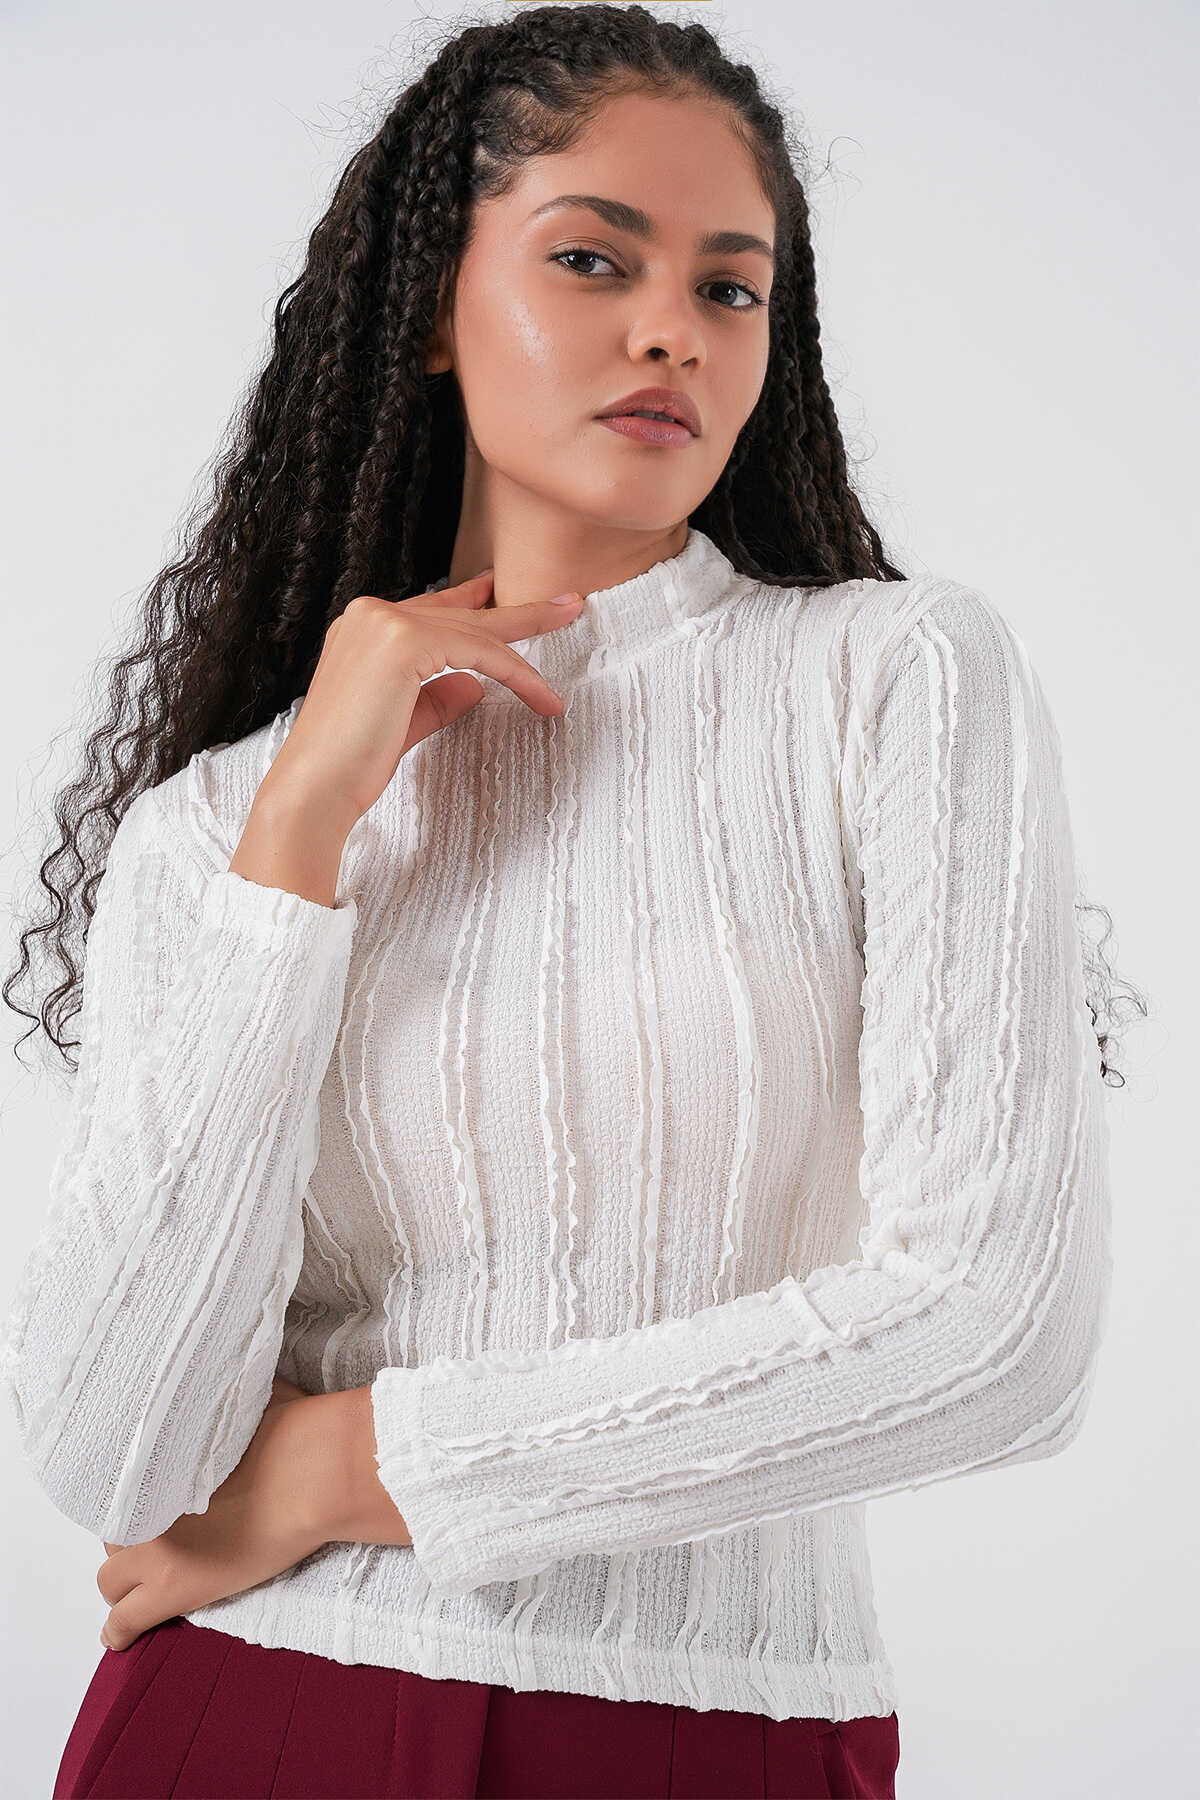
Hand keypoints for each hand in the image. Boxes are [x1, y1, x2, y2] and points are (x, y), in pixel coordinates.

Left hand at [97, 1382, 331, 1652]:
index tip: (150, 1502)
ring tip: (149, 1581)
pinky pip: (124, 1621)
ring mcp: (155, 1550)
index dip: (136, 1500)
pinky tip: (120, 1636)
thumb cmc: (293, 1428)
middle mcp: (145, 1504)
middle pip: (112, 1530)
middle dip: (129, 1534)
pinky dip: (120, 1630)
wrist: (312, 1474)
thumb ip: (224, 1401)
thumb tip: (226, 1376)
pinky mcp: (173, 1590)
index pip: (119, 1488)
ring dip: (126, 1578)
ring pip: (110, 1578)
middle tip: (159, 1536)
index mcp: (159, 1460)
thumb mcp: (249, 1398)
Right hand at [263, 570, 585, 828]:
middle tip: (566, 601)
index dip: (475, 601)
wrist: (319, 786)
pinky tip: (542, 696)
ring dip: (528, 636)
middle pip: (460, 611)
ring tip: (570, 619)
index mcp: (363, 627)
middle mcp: (370, 614)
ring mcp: (384, 622)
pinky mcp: (402, 641)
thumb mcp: (407, 718)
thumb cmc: (354, 763)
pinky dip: (517, 674)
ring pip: (475, 630)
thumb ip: (440, 695)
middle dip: (518, 609)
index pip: (432, 608)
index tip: (505, 593)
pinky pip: (480, 653)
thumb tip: (477, 685)